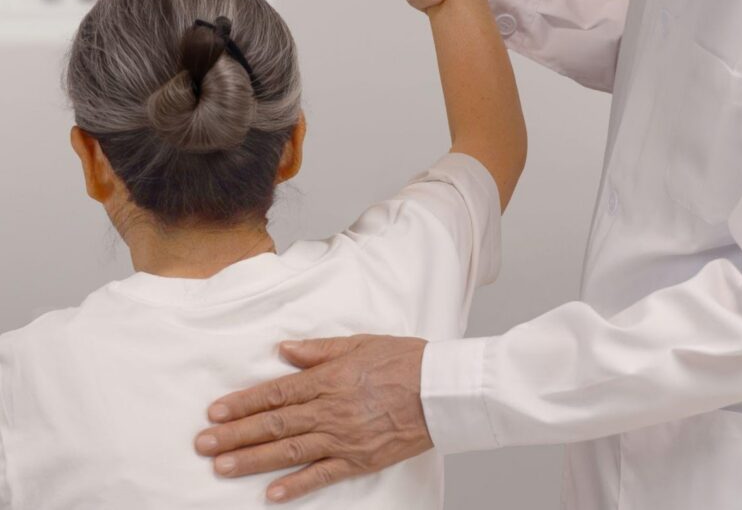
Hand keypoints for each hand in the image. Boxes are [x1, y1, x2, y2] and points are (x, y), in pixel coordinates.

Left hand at [195, 336, 430, 503]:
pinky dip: (296, 486)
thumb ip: (319, 349)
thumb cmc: (405, 361)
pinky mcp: (360, 459)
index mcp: (328, 379)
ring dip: (252, 460)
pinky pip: (322, 475)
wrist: (441, 389)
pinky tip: (271, 494)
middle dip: (235, 434)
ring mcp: (344, 437)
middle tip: (202, 444)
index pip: (276, 392)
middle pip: (274, 424)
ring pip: (289, 451)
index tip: (215, 411)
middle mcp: (330, 410)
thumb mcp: (360, 343)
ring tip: (221, 467)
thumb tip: (283, 350)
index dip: (243, 403)